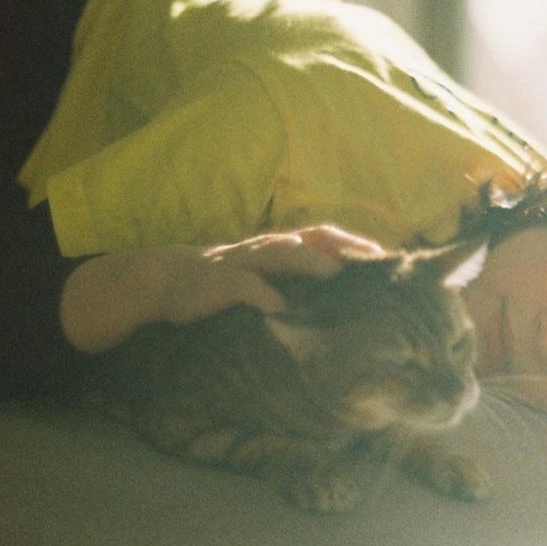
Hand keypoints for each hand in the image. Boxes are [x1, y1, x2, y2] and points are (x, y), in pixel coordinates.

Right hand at [60, 225, 386, 353]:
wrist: (160, 280)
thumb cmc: (220, 282)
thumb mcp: (259, 277)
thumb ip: (291, 281)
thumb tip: (335, 295)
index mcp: (277, 248)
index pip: (323, 236)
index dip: (354, 243)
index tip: (386, 257)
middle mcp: (263, 249)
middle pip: (310, 238)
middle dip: (342, 245)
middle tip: (372, 260)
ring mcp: (240, 263)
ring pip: (279, 253)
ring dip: (307, 260)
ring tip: (334, 272)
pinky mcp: (217, 282)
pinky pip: (242, 285)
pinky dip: (262, 294)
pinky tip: (280, 308)